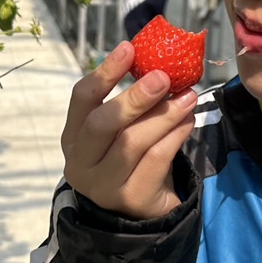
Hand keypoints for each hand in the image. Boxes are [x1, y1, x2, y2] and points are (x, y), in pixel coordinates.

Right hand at [61, 41, 198, 218]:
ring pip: (132, 143)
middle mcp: (80, 162)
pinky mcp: (130, 199)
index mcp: (73, 137)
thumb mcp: (120, 132)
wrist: (139, 213)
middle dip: (135, 97)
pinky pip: (155, 161)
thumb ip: (132, 105)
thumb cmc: (129, 162)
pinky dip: (174, 137)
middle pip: (103, 124)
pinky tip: (187, 121)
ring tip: (188, 97)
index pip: (82, 99)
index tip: (128, 48)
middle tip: (164, 77)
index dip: (104, 72)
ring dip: (164, 115)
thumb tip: (161, 64)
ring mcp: (103, 185)